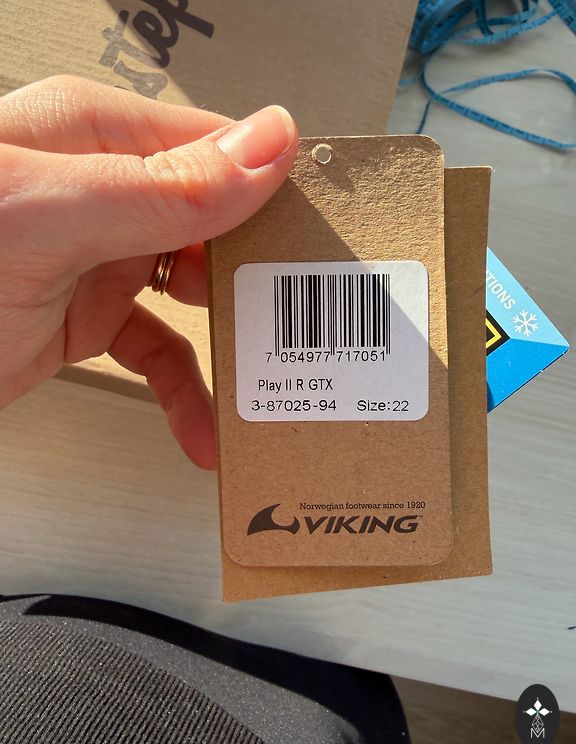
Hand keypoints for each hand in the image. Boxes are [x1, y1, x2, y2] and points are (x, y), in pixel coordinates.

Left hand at [0, 75, 297, 468]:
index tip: (331, 243)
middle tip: (313, 324)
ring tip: (273, 382)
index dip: (280, 193)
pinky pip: (156, 354)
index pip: (220, 150)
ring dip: (230, 345)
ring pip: (194, 295)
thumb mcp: (50, 220)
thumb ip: (163, 188)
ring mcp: (99, 258)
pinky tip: (205, 430)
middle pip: (217, 226)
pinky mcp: (88, 320)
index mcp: (99, 139)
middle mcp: (106, 191)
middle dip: (264, 278)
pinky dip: (184, 394)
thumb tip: (270, 144)